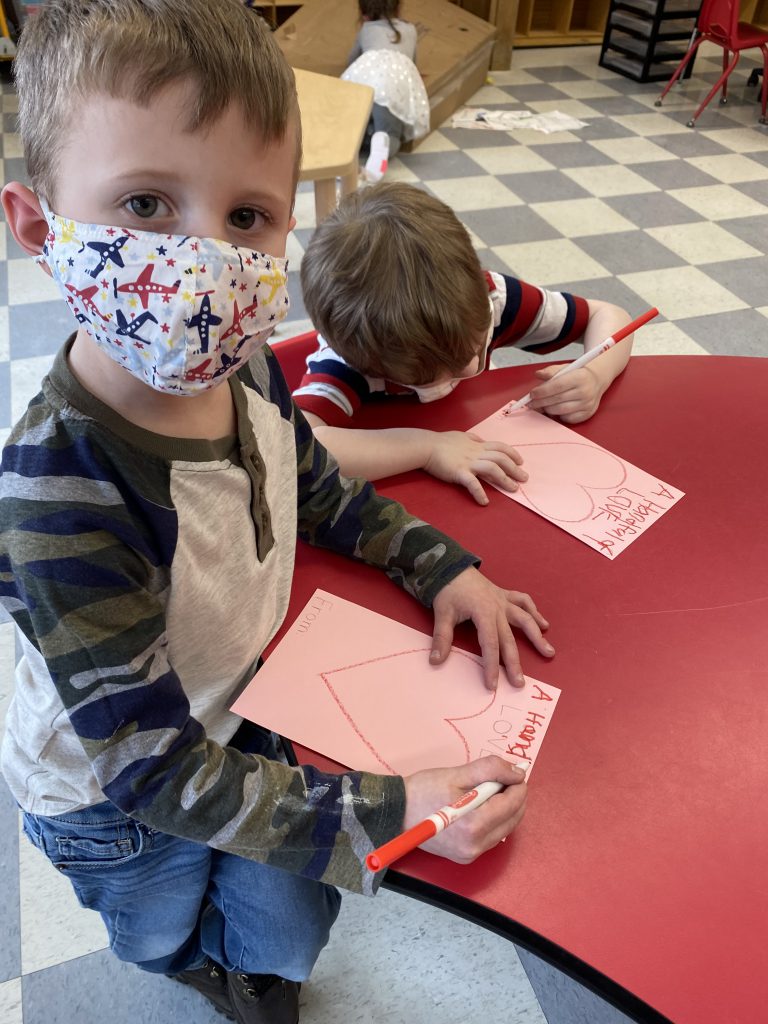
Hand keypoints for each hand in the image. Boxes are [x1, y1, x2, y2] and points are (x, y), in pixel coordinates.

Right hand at [403, 757, 526, 862]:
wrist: (397, 812)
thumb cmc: (424, 790)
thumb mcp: (457, 774)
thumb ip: (490, 770)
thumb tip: (518, 773)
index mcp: (474, 825)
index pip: (512, 804)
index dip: (518, 784)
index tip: (516, 770)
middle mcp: (476, 846)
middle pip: (513, 818)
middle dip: (514, 796)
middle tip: (505, 777)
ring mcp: (471, 855)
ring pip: (505, 828)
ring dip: (506, 808)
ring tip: (491, 789)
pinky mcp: (466, 857)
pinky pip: (492, 836)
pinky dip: (495, 819)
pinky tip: (483, 805)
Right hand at [423, 430, 526, 504]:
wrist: (426, 446)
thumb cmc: (441, 441)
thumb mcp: (461, 435)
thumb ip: (472, 439)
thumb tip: (480, 440)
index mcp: (477, 445)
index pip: (500, 447)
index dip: (512, 454)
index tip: (520, 461)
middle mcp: (476, 452)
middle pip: (501, 458)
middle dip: (515, 469)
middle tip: (524, 478)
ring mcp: (468, 462)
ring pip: (492, 469)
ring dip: (505, 479)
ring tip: (514, 489)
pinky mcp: (459, 472)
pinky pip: (472, 483)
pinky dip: (479, 493)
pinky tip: (484, 502)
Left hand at [431, 566, 553, 689]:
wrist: (451, 567)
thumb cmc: (447, 592)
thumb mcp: (442, 614)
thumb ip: (441, 638)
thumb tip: (435, 661)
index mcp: (483, 613)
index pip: (489, 644)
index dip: (491, 666)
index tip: (492, 685)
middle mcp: (498, 608)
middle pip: (509, 638)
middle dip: (514, 662)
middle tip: (520, 683)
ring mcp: (504, 600)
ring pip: (525, 619)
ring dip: (537, 636)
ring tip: (549, 653)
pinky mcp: (505, 595)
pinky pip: (524, 602)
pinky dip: (535, 612)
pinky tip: (544, 625)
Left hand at [528, 365, 602, 423]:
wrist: (596, 381)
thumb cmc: (578, 375)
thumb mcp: (566, 368)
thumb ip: (551, 371)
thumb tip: (538, 374)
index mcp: (580, 377)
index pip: (557, 386)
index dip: (542, 391)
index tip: (532, 394)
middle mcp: (585, 391)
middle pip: (557, 400)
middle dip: (540, 402)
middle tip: (531, 403)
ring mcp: (587, 404)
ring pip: (560, 411)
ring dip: (547, 409)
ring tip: (541, 405)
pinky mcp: (587, 414)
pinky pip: (567, 418)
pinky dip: (558, 415)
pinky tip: (555, 409)